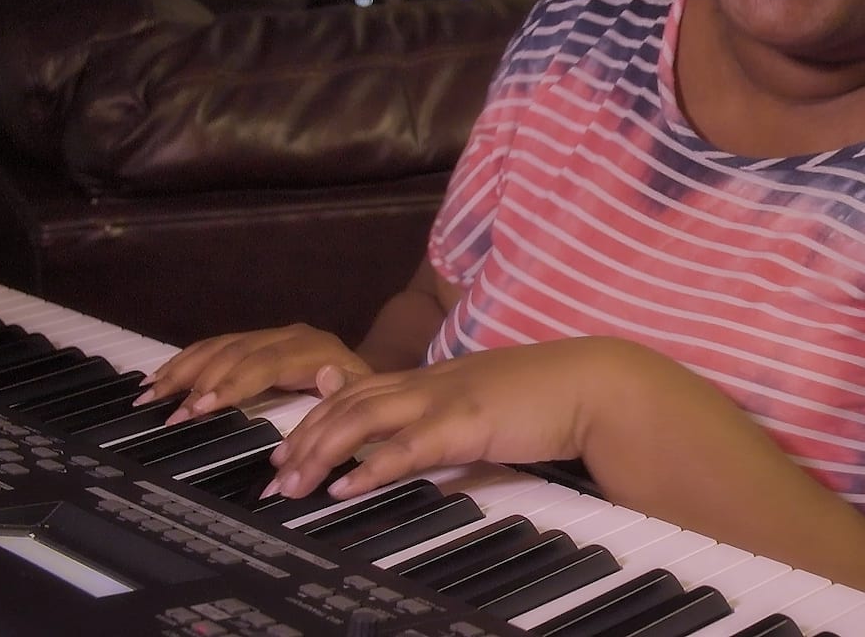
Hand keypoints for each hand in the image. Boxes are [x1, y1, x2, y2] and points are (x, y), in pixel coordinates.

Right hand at [134, 323, 370, 425]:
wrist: (366, 369)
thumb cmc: (361, 391)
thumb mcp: (362, 393)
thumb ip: (344, 389)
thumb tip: (325, 378)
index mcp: (313, 349)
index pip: (265, 362)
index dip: (232, 384)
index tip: (201, 408)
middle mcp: (287, 336)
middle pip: (234, 353)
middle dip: (198, 382)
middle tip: (168, 413)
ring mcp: (268, 335)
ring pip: (219, 346)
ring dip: (182, 370)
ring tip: (151, 395)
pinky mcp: (255, 340)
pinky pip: (216, 346)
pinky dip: (186, 362)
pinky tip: (161, 378)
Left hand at [260, 336, 647, 501]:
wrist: (592, 384)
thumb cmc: (543, 396)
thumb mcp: (480, 397)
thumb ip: (441, 406)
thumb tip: (410, 426)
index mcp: (431, 377)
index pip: (355, 390)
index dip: (314, 417)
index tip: (285, 448)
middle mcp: (428, 382)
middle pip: (345, 404)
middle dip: (302, 439)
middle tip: (273, 475)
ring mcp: (444, 399)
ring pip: (361, 419)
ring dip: (319, 452)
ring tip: (291, 483)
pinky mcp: (465, 425)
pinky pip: (405, 447)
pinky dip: (368, 467)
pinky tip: (343, 486)